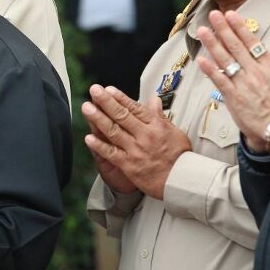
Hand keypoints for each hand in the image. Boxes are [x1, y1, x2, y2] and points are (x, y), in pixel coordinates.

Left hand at [80, 84, 190, 200]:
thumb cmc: (180, 157)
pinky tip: (88, 137)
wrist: (182, 181)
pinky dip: (99, 145)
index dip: (120, 97)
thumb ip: (160, 116)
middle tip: (94, 90)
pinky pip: (111, 153)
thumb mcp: (175, 131)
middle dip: (106, 101)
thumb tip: (154, 100)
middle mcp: (144, 135)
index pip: (135, 108)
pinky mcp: (129, 165)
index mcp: (156, 126)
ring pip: (113, 131)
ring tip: (87, 108)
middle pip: (121, 115)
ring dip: (98, 118)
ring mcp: (135, 150)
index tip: (109, 89)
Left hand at [195, 10, 269, 151]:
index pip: (252, 42)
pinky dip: (210, 70)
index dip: (239, 27)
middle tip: (212, 15)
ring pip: (225, 60)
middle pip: (235, 47)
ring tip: (202, 30)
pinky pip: (219, 81)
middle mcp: (254, 72)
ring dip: (212, 44)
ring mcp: (243, 84)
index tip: (230, 14)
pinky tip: (200, 59)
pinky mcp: (234, 98)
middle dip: (222, 29)